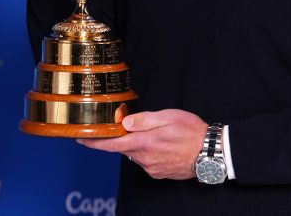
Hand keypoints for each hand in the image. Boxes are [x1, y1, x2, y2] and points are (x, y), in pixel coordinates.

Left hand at [78, 110, 207, 179]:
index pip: (111, 144)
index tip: (80, 139)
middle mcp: (144, 158)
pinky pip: (146, 161)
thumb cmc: (192, 131)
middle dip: (121, 138)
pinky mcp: (159, 173)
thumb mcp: (169, 116)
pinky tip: (163, 145)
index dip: (94, 143)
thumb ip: (145, 120)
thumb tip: (125, 122)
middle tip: (128, 125)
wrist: (211, 153)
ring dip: (139, 144)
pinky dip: (148, 152)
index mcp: (144, 142)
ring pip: (136, 154)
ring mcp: (151, 168)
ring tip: (157, 134)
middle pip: (123, 148)